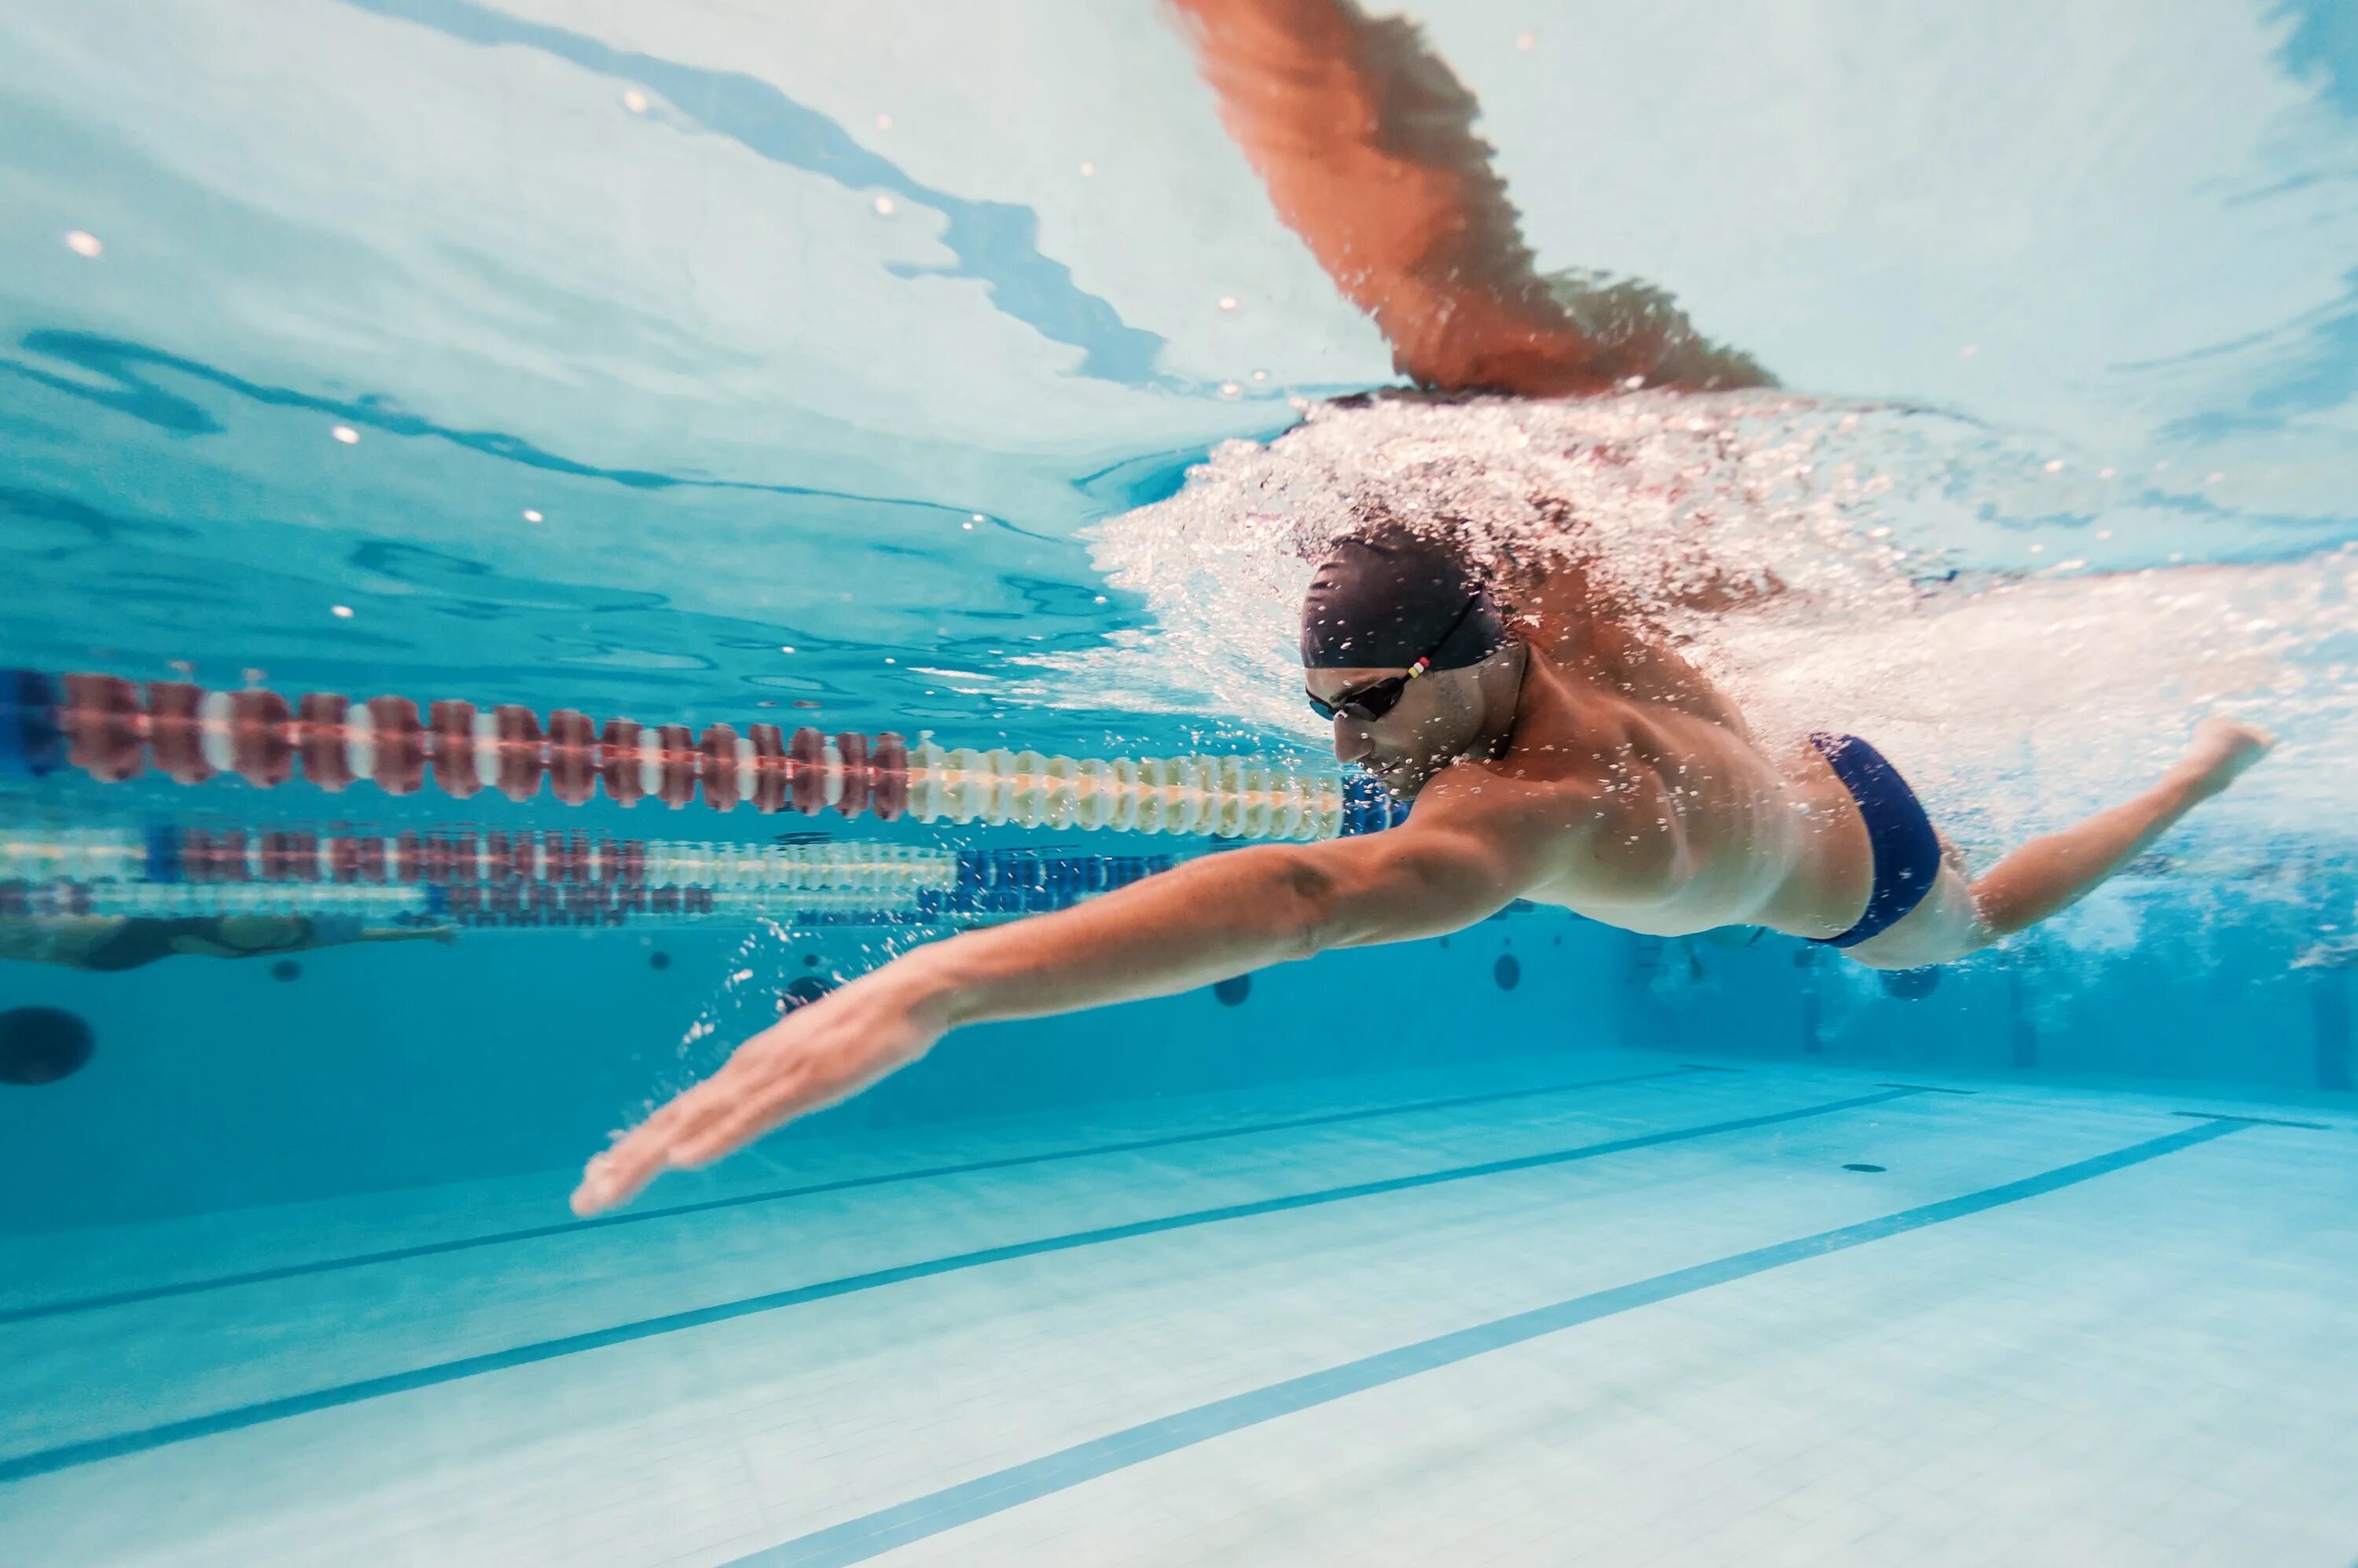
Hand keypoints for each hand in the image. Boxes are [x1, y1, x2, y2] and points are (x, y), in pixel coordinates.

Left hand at [570, 970, 947, 1215]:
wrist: (911, 991)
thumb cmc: (867, 1027)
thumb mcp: (815, 1065)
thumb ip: (783, 1086)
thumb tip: (759, 1105)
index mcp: (747, 1069)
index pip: (680, 1113)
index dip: (636, 1145)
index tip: (597, 1177)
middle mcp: (746, 1070)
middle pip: (673, 1121)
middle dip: (623, 1161)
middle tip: (582, 1200)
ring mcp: (771, 1075)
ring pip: (697, 1123)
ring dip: (647, 1157)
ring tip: (608, 1188)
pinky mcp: (802, 1083)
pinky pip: (750, 1117)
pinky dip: (713, 1138)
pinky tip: (683, 1159)